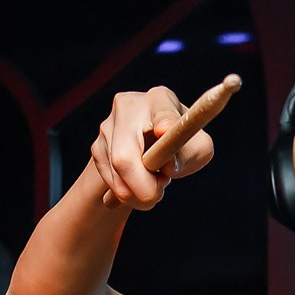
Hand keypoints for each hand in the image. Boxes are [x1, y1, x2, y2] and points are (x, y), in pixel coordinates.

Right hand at [90, 86, 216, 211]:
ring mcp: (108, 126)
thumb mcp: (198, 150)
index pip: (162, 111)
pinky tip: (138, 185)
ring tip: (154, 185)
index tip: (165, 130)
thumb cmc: (181, 145)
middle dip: (142, 185)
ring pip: (116, 171)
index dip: (165, 122)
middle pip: (125, 154)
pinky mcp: (97, 146)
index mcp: (161, 100)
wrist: (154, 146)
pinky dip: (126, 193)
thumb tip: (167, 166)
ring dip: (137, 191)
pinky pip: (108, 180)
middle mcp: (129, 107)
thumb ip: (190, 155)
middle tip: (158, 195)